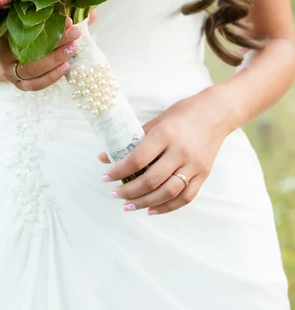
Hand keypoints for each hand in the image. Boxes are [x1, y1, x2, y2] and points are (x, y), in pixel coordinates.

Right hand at [0, 10, 97, 90]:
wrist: (7, 58)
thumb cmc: (28, 36)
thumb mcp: (40, 22)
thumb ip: (62, 17)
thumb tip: (92, 13)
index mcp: (6, 31)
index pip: (25, 26)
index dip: (47, 23)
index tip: (67, 19)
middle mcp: (4, 52)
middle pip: (29, 48)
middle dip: (55, 42)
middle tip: (75, 34)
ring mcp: (9, 70)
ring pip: (31, 69)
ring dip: (54, 60)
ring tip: (73, 50)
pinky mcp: (18, 84)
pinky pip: (34, 84)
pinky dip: (50, 77)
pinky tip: (65, 67)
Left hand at [98, 88, 230, 214]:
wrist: (217, 112)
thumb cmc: (184, 113)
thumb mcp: (158, 120)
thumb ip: (134, 139)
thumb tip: (105, 157)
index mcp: (165, 134)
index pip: (138, 159)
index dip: (119, 171)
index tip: (106, 177)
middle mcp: (180, 152)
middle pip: (151, 180)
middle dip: (129, 191)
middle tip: (114, 194)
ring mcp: (194, 165)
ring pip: (167, 193)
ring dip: (145, 202)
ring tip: (128, 205)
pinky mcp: (204, 174)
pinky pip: (185, 197)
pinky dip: (167, 207)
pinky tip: (151, 209)